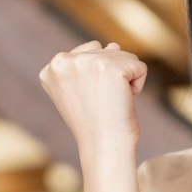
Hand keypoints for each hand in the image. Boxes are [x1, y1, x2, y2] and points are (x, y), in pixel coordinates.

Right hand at [38, 40, 147, 156]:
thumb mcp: (82, 91)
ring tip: (111, 101)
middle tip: (101, 102)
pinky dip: (138, 85)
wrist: (104, 146)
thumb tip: (114, 44)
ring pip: (123, 57)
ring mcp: (87, 61)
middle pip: (106, 51)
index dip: (96, 79)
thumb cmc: (95, 124)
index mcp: (51, 68)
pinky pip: (139, 67)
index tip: (89, 100)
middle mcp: (64, 60)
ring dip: (124, 80)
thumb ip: (91, 64)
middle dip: (111, 77)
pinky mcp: (111, 67)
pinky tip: (123, 101)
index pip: (88, 53)